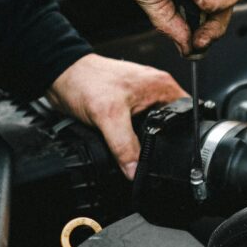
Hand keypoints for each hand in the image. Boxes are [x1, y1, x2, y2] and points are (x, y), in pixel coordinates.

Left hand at [47, 54, 185, 179]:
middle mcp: (155, 91)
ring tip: (137, 149)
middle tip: (152, 155)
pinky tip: (126, 144)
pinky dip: (133, 137)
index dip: (184, 136)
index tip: (176, 154)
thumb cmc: (85, 81)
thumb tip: (135, 170)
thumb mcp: (109, 117)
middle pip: (172, 125)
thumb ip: (125, 146)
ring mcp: (142, 98)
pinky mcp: (128, 106)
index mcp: (162, 87)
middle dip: (164, 142)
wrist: (60, 76)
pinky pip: (139, 127)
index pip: (187, 115)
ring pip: (154, 127)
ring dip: (146, 140)